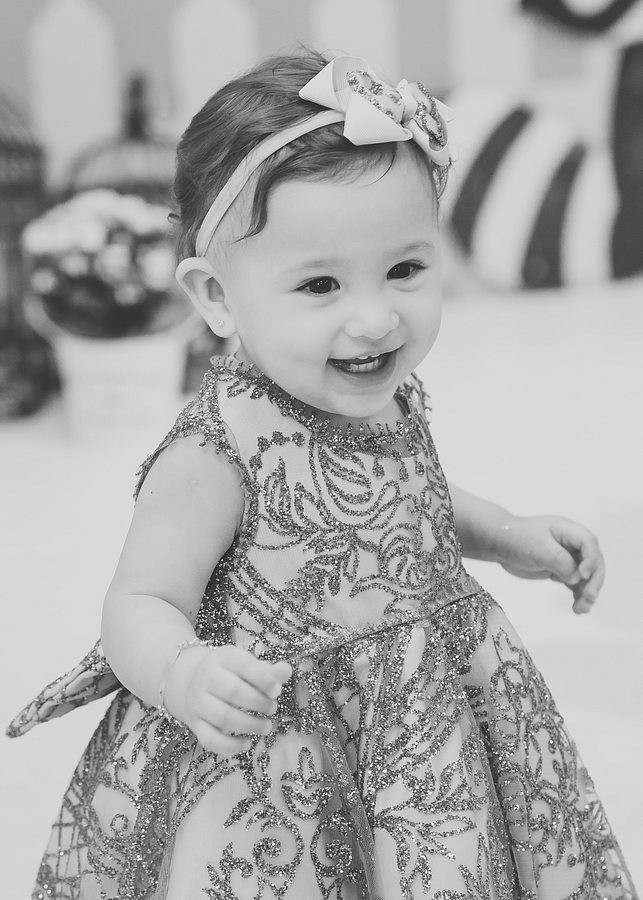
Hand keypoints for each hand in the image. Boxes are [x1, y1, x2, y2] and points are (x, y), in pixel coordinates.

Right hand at [164, 644, 291, 755]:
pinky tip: (247, 743)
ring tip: (266, 727)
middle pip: (233, 691)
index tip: (277, 691)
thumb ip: (268, 670)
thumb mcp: (246, 664)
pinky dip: (230, 746)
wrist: (191, 681)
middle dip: (258, 703)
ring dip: (249, 725)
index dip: (262, 678)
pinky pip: (210, 739)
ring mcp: (198, 702)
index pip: (243, 664)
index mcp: (223, 658)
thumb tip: (286, 671)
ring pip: (222, 717)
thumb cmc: (229, 673)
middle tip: (272, 709)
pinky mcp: (195, 724)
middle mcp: (206, 677)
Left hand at [492, 514, 604, 613]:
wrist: (499, 543)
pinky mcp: (560, 570)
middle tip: (588, 598)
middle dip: (593, 581)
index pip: (589, 543)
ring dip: (587, 592)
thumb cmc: (516, 538)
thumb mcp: (539, 548)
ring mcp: (567, 557)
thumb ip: (560, 561)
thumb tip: (577, 578)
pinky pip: (575, 583)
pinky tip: (577, 608)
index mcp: (567, 530)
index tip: (583, 575)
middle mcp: (571, 543)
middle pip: (593, 562)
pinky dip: (578, 595)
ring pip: (586, 576)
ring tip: (581, 609)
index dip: (590, 559)